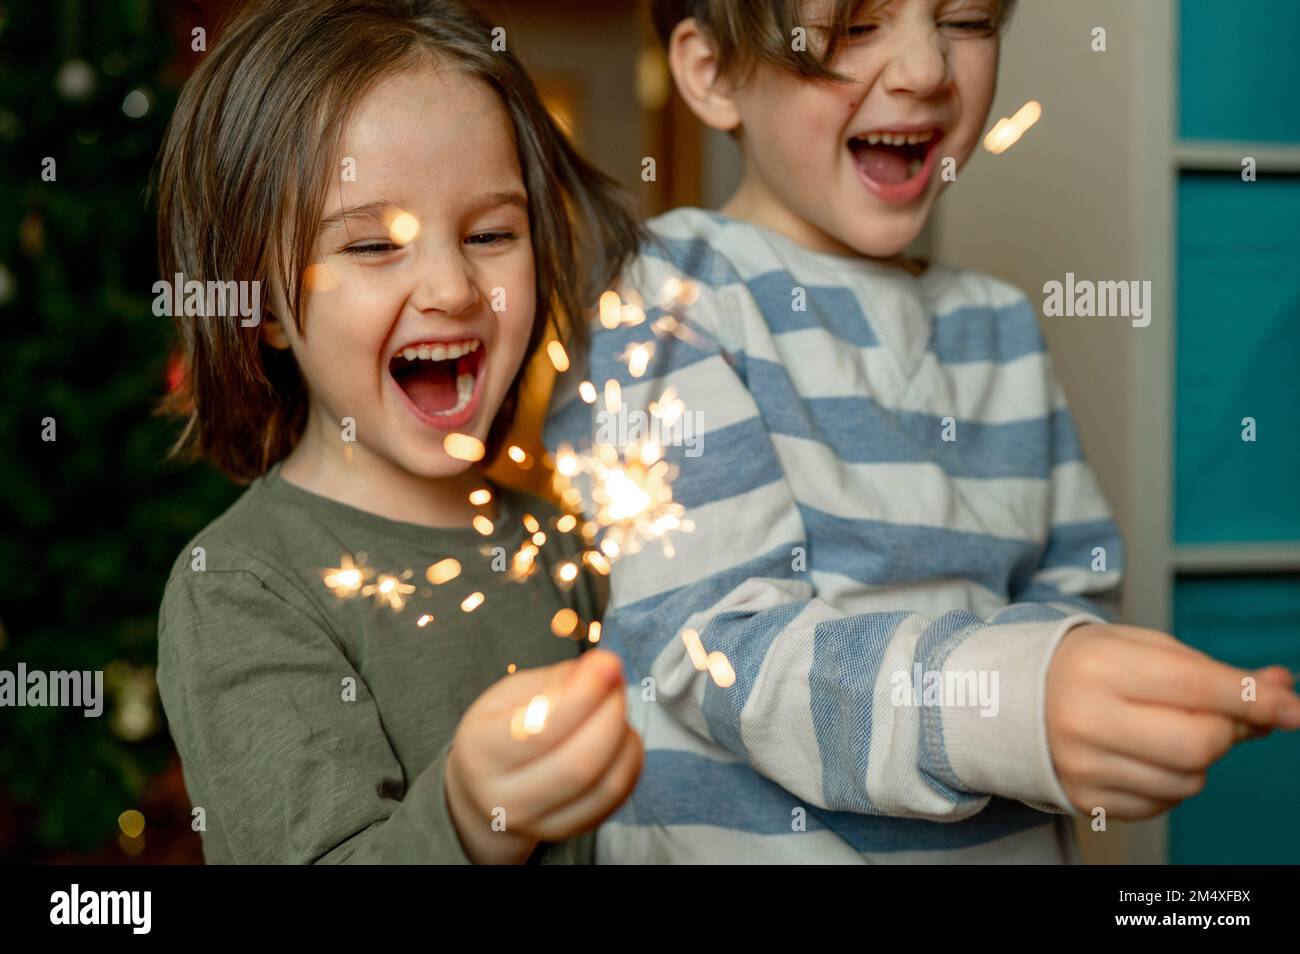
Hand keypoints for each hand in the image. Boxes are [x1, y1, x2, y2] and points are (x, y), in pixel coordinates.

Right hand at [444, 649, 642, 863]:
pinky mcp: (569, 832)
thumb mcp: (512, 693)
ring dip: (624, 738)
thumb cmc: (501, 728)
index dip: (584, 695)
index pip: (541, 731)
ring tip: (616, 707)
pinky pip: (616, 799)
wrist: (484, 787)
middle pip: (579, 766)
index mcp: (481, 752)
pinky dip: (630, 761)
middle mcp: (504, 799)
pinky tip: (622, 736)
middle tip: (616, 681)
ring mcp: (538, 824)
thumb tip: (604, 667)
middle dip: (611, 715)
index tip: (608, 663)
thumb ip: (557, 680)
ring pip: (605, 786)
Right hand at [1045, 623, 1299, 819]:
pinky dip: (1171, 781)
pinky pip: (1162, 804)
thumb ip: (1210, 671)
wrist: (1010, 700)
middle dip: (1227, 732)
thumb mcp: (1141, 649)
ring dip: (1199, 759)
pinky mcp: (1086, 800)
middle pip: (1199, 745)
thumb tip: (1282, 692)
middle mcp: (1086, 719)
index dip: (1253, 699)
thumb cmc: (1087, 667)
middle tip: (1221, 717)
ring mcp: (1083, 766)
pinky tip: (1145, 755)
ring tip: (1168, 731)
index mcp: (1100, 668)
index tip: (1293, 707)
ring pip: (1188, 781)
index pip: (1196, 689)